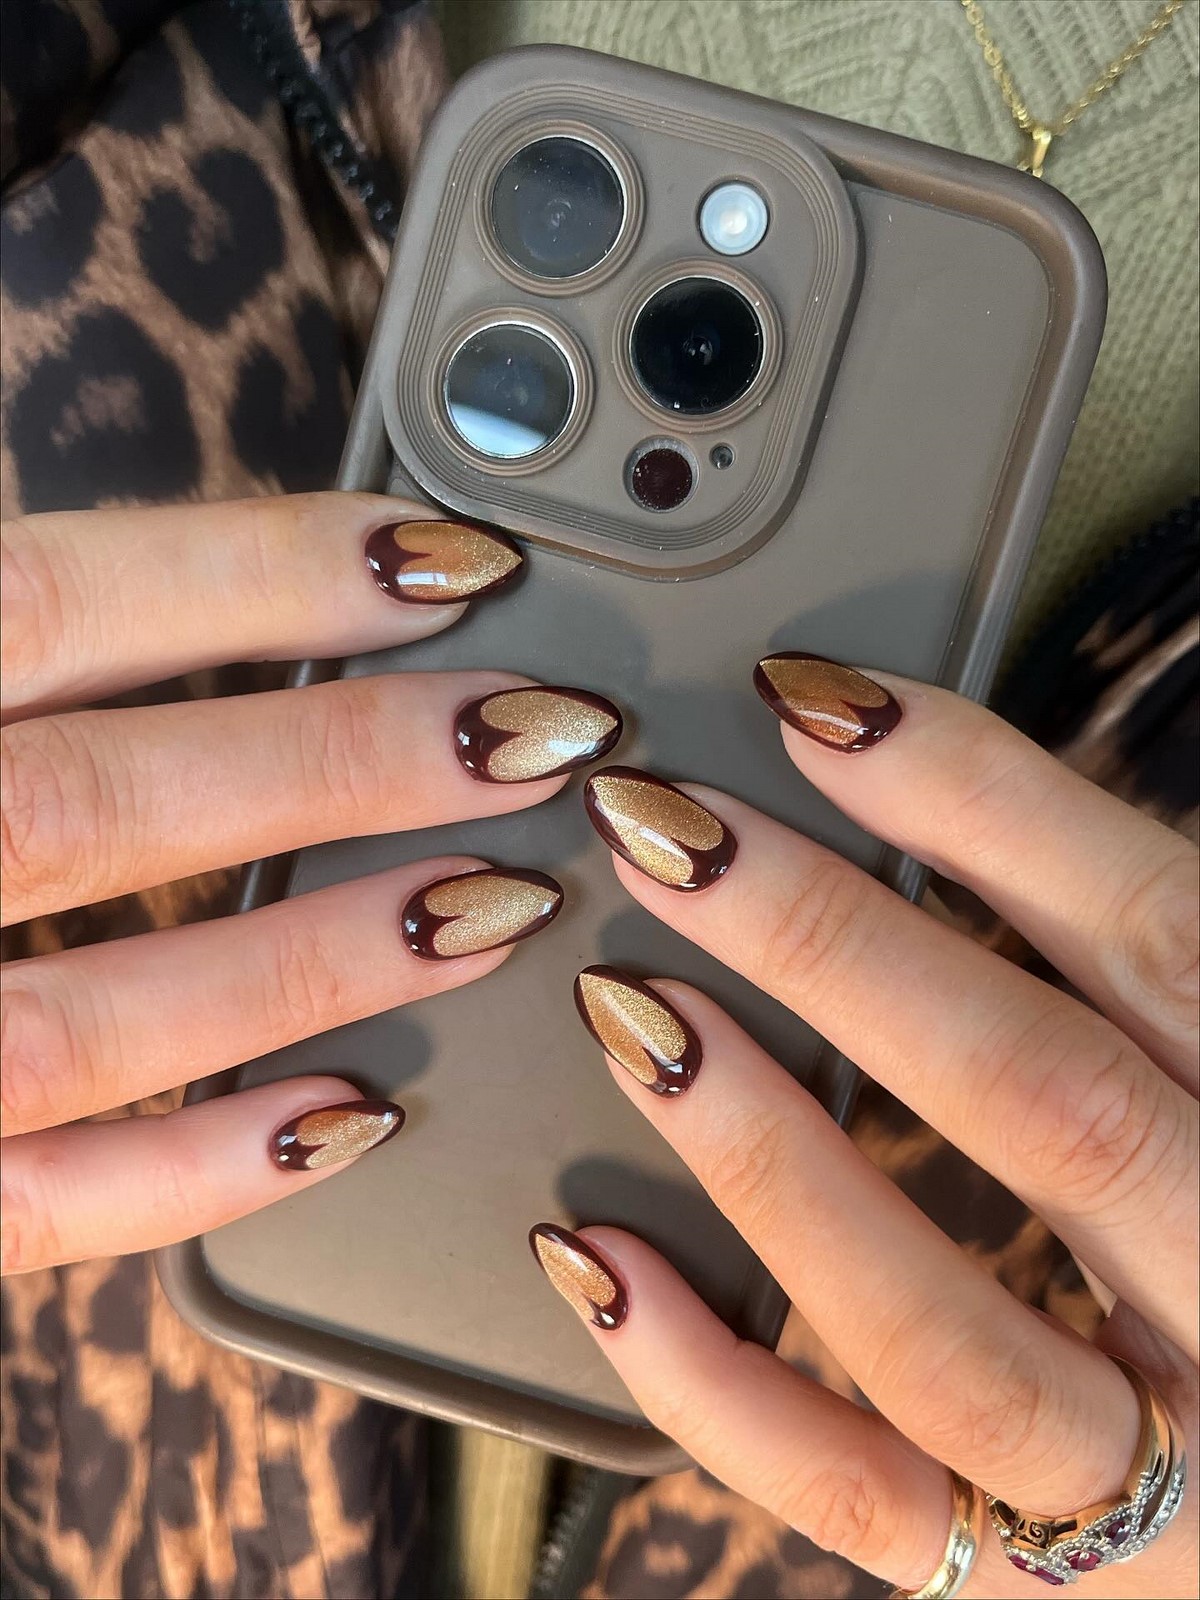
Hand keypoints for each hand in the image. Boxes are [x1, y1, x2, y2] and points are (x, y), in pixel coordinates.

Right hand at [1, 493, 620, 1272]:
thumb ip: (34, 636)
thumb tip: (283, 578)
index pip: (58, 603)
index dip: (262, 571)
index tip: (456, 560)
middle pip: (105, 802)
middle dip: (339, 765)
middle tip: (546, 737)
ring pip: (92, 1017)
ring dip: (312, 961)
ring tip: (497, 914)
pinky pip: (36, 1206)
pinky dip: (193, 1171)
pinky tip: (353, 1120)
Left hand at [535, 657, 1197, 1595]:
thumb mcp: (1196, 1050)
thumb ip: (1103, 951)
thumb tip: (904, 766)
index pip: (1158, 933)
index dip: (984, 800)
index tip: (811, 699)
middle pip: (1050, 1108)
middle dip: (840, 950)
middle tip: (664, 832)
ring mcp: (1154, 1477)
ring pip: (944, 1332)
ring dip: (766, 1158)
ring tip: (626, 1013)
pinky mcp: (1039, 1582)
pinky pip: (861, 1503)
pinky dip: (711, 1384)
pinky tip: (591, 1255)